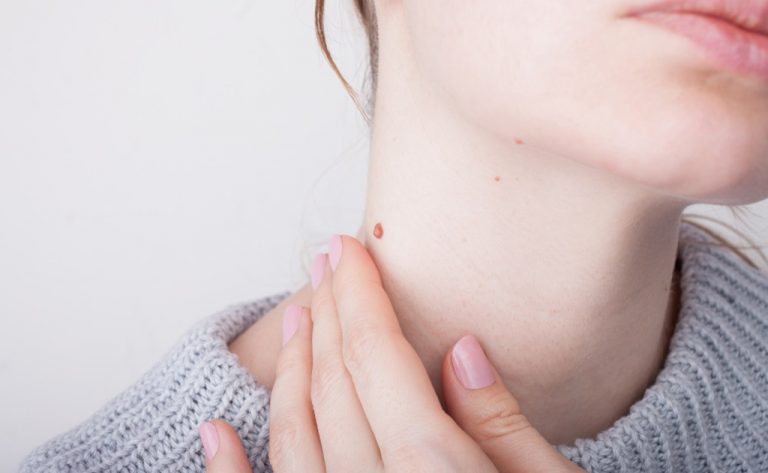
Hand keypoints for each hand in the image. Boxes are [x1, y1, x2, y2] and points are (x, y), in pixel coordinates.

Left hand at [198, 234, 584, 471]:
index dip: (360, 298)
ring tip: (294, 316)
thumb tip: (461, 349)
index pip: (380, 362)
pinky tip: (216, 429)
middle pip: (335, 388)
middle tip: (323, 263)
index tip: (348, 250)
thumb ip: (503, 430)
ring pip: (295, 440)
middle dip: (326, 315)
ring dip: (288, 371)